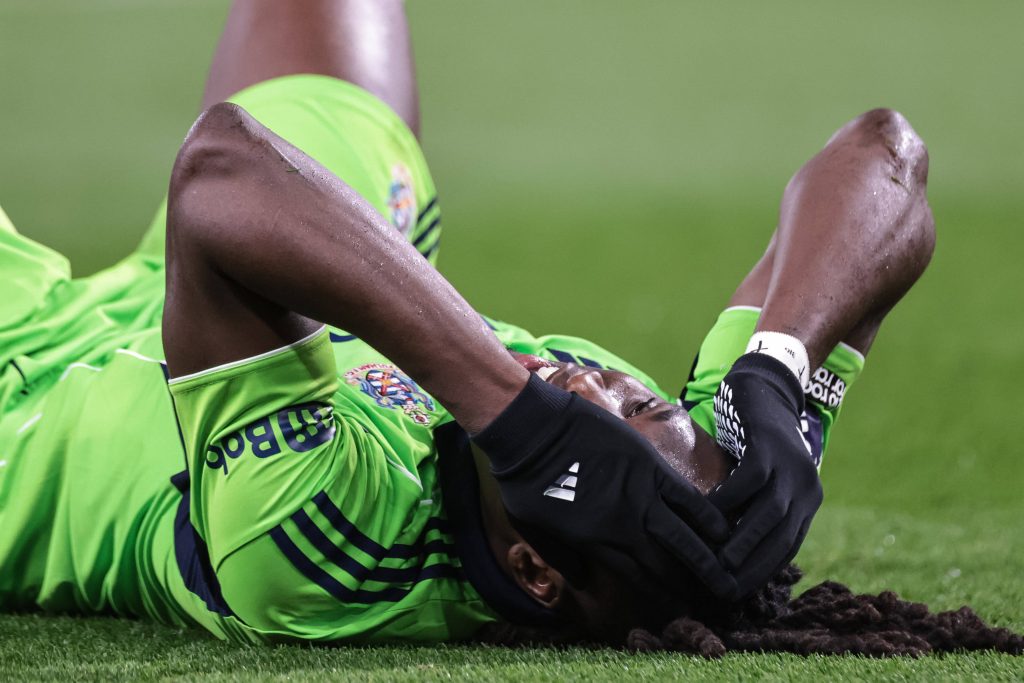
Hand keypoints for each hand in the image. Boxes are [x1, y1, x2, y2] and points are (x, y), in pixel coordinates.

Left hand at [472, 373, 737, 599]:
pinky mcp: (649, 465)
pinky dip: (707, 515)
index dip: (662, 595)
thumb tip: (582, 582)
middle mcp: (624, 525)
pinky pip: (686, 496)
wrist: (531, 429)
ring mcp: (640, 494)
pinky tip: (723, 530)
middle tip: (715, 598)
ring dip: (708, 557)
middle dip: (691, 585)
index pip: (638, 577)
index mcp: (596, 543)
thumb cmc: (524, 478)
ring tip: (728, 575)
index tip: (680, 607)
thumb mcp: (532, 527)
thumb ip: (561, 557)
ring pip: (683, 534)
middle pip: (666, 563)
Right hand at [710, 352, 822, 598]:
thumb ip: (756, 507)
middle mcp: (806, 486)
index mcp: (807, 500)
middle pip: (781, 537)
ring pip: (768, 515)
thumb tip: (731, 547)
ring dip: (741, 541)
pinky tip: (705, 513)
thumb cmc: (755, 438)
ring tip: (715, 560)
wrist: (765, 385)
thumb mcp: (763, 477)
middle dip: (753, 567)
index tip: (736, 592)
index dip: (762, 573)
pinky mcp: (770, 445)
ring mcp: (791, 465)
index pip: (787, 548)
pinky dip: (728, 501)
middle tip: (723, 586)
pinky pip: (749, 482)